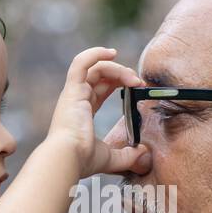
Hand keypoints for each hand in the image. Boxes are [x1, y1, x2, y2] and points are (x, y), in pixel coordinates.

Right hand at [47, 46, 149, 177]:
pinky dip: (95, 53)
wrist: (68, 158)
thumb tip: (143, 154)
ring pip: (94, 68)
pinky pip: (81, 63)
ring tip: (132, 77)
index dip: (116, 83)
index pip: (99, 89)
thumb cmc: (83, 159)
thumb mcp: (111, 158)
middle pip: (99, 76)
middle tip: (138, 82)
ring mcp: (73, 93)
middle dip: (121, 75)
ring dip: (117, 68)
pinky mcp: (72, 89)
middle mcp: (75, 100)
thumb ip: (128, 155)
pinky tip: (112, 53)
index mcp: (81, 113)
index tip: (135, 87)